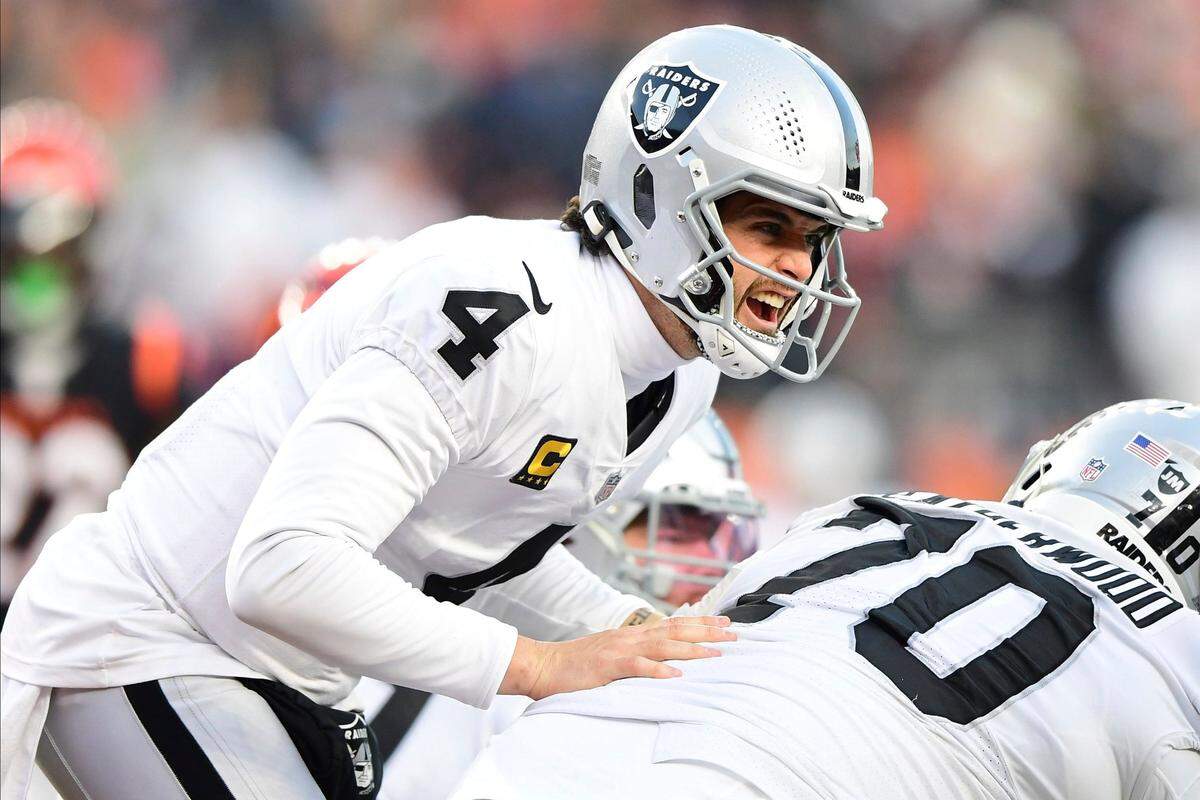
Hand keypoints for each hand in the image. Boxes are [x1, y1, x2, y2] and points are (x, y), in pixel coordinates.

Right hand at [500, 615, 735, 700]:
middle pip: (676, 630)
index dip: (701, 623)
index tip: (725, 622)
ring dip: (691, 649)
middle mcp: (631, 637)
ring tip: (715, 653)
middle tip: (733, 633)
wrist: (544, 665)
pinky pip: (637, 668)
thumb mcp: (612, 652)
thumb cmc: (578, 663)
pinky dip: (657, 671)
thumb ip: (637, 652)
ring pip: (663, 646)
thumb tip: (664, 657)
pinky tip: (675, 676)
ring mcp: (620, 650)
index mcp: (633, 634)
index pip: (674, 624)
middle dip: (706, 631)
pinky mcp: (608, 666)